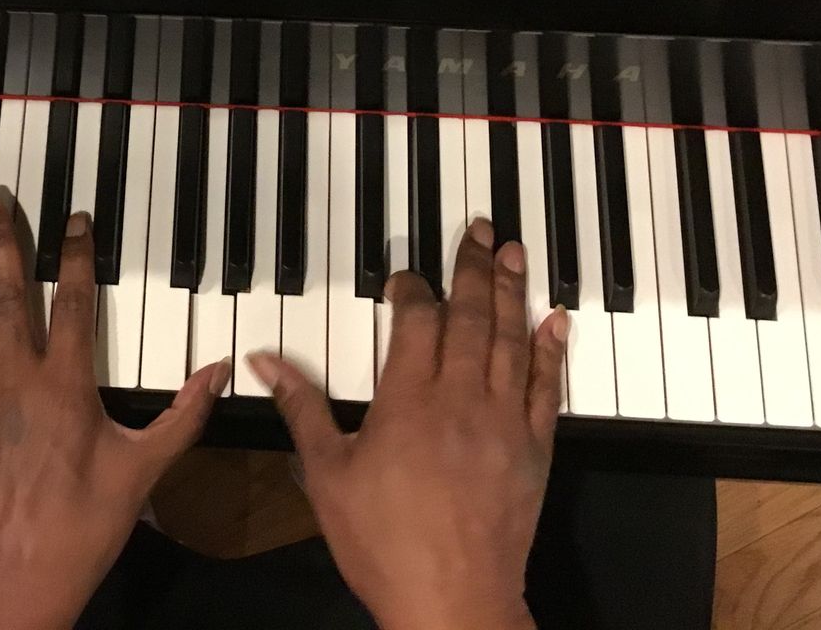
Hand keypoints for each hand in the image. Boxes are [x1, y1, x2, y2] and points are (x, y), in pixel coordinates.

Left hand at [0, 186, 231, 629]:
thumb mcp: (146, 468)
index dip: (74, 255)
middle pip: (2, 294)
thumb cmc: (86, 525)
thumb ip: (183, 414)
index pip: (71, 302)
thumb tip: (220, 371)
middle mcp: (11, 381)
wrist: (18, 576)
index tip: (74, 218)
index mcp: (64, 385)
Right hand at [249, 219, 566, 629]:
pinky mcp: (534, 450)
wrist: (453, 603)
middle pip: (472, 316)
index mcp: (408, 401)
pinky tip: (555, 320)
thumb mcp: (327, 475)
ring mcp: (504, 423)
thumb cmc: (384, 544)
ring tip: (515, 252)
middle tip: (480, 229)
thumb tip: (264, 364)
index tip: (406, 276)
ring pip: (512, 340)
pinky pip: (549, 387)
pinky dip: (552, 350)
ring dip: (514, 292)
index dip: (412, 290)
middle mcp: (462, 400)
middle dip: (474, 268)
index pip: (417, 321)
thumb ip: (302, 410)